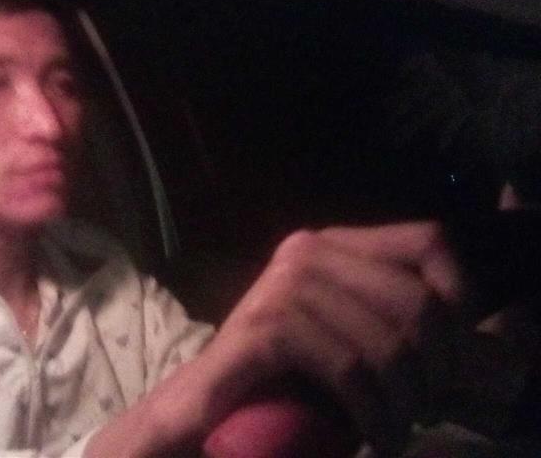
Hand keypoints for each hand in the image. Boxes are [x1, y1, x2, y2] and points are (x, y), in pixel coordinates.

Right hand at [213, 221, 462, 453]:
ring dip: (405, 402)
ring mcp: (282, 286)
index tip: (457, 356)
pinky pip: (347, 367)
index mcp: (332, 244)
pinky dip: (371, 411)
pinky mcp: (264, 328)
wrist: (202, 404)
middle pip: (417, 300)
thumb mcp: (349, 337)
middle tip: (426, 409)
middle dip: (437, 369)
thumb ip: (395, 322)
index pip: (429, 241)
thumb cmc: (282, 375)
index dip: (462, 297)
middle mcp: (307, 252)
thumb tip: (475, 340)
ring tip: (398, 430)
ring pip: (387, 342)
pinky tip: (374, 435)